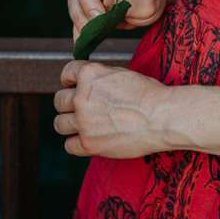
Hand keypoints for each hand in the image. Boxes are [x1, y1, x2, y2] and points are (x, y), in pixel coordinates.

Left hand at [53, 60, 171, 156]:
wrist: (161, 116)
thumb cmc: (148, 93)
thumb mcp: (121, 74)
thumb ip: (100, 78)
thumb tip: (89, 84)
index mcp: (90, 75)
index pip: (66, 73)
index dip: (70, 79)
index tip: (73, 85)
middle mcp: (82, 97)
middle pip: (58, 100)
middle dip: (68, 102)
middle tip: (79, 107)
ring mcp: (83, 122)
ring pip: (59, 124)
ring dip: (69, 123)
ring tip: (81, 124)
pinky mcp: (89, 144)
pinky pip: (69, 145)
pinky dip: (76, 143)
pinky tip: (88, 139)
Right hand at [67, 0, 166, 44]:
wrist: (149, 6)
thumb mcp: (149, 2)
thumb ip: (129, 2)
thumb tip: (105, 3)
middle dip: (87, 0)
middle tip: (98, 17)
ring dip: (80, 15)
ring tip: (94, 30)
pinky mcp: (86, 5)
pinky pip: (75, 15)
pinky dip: (77, 28)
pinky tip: (82, 40)